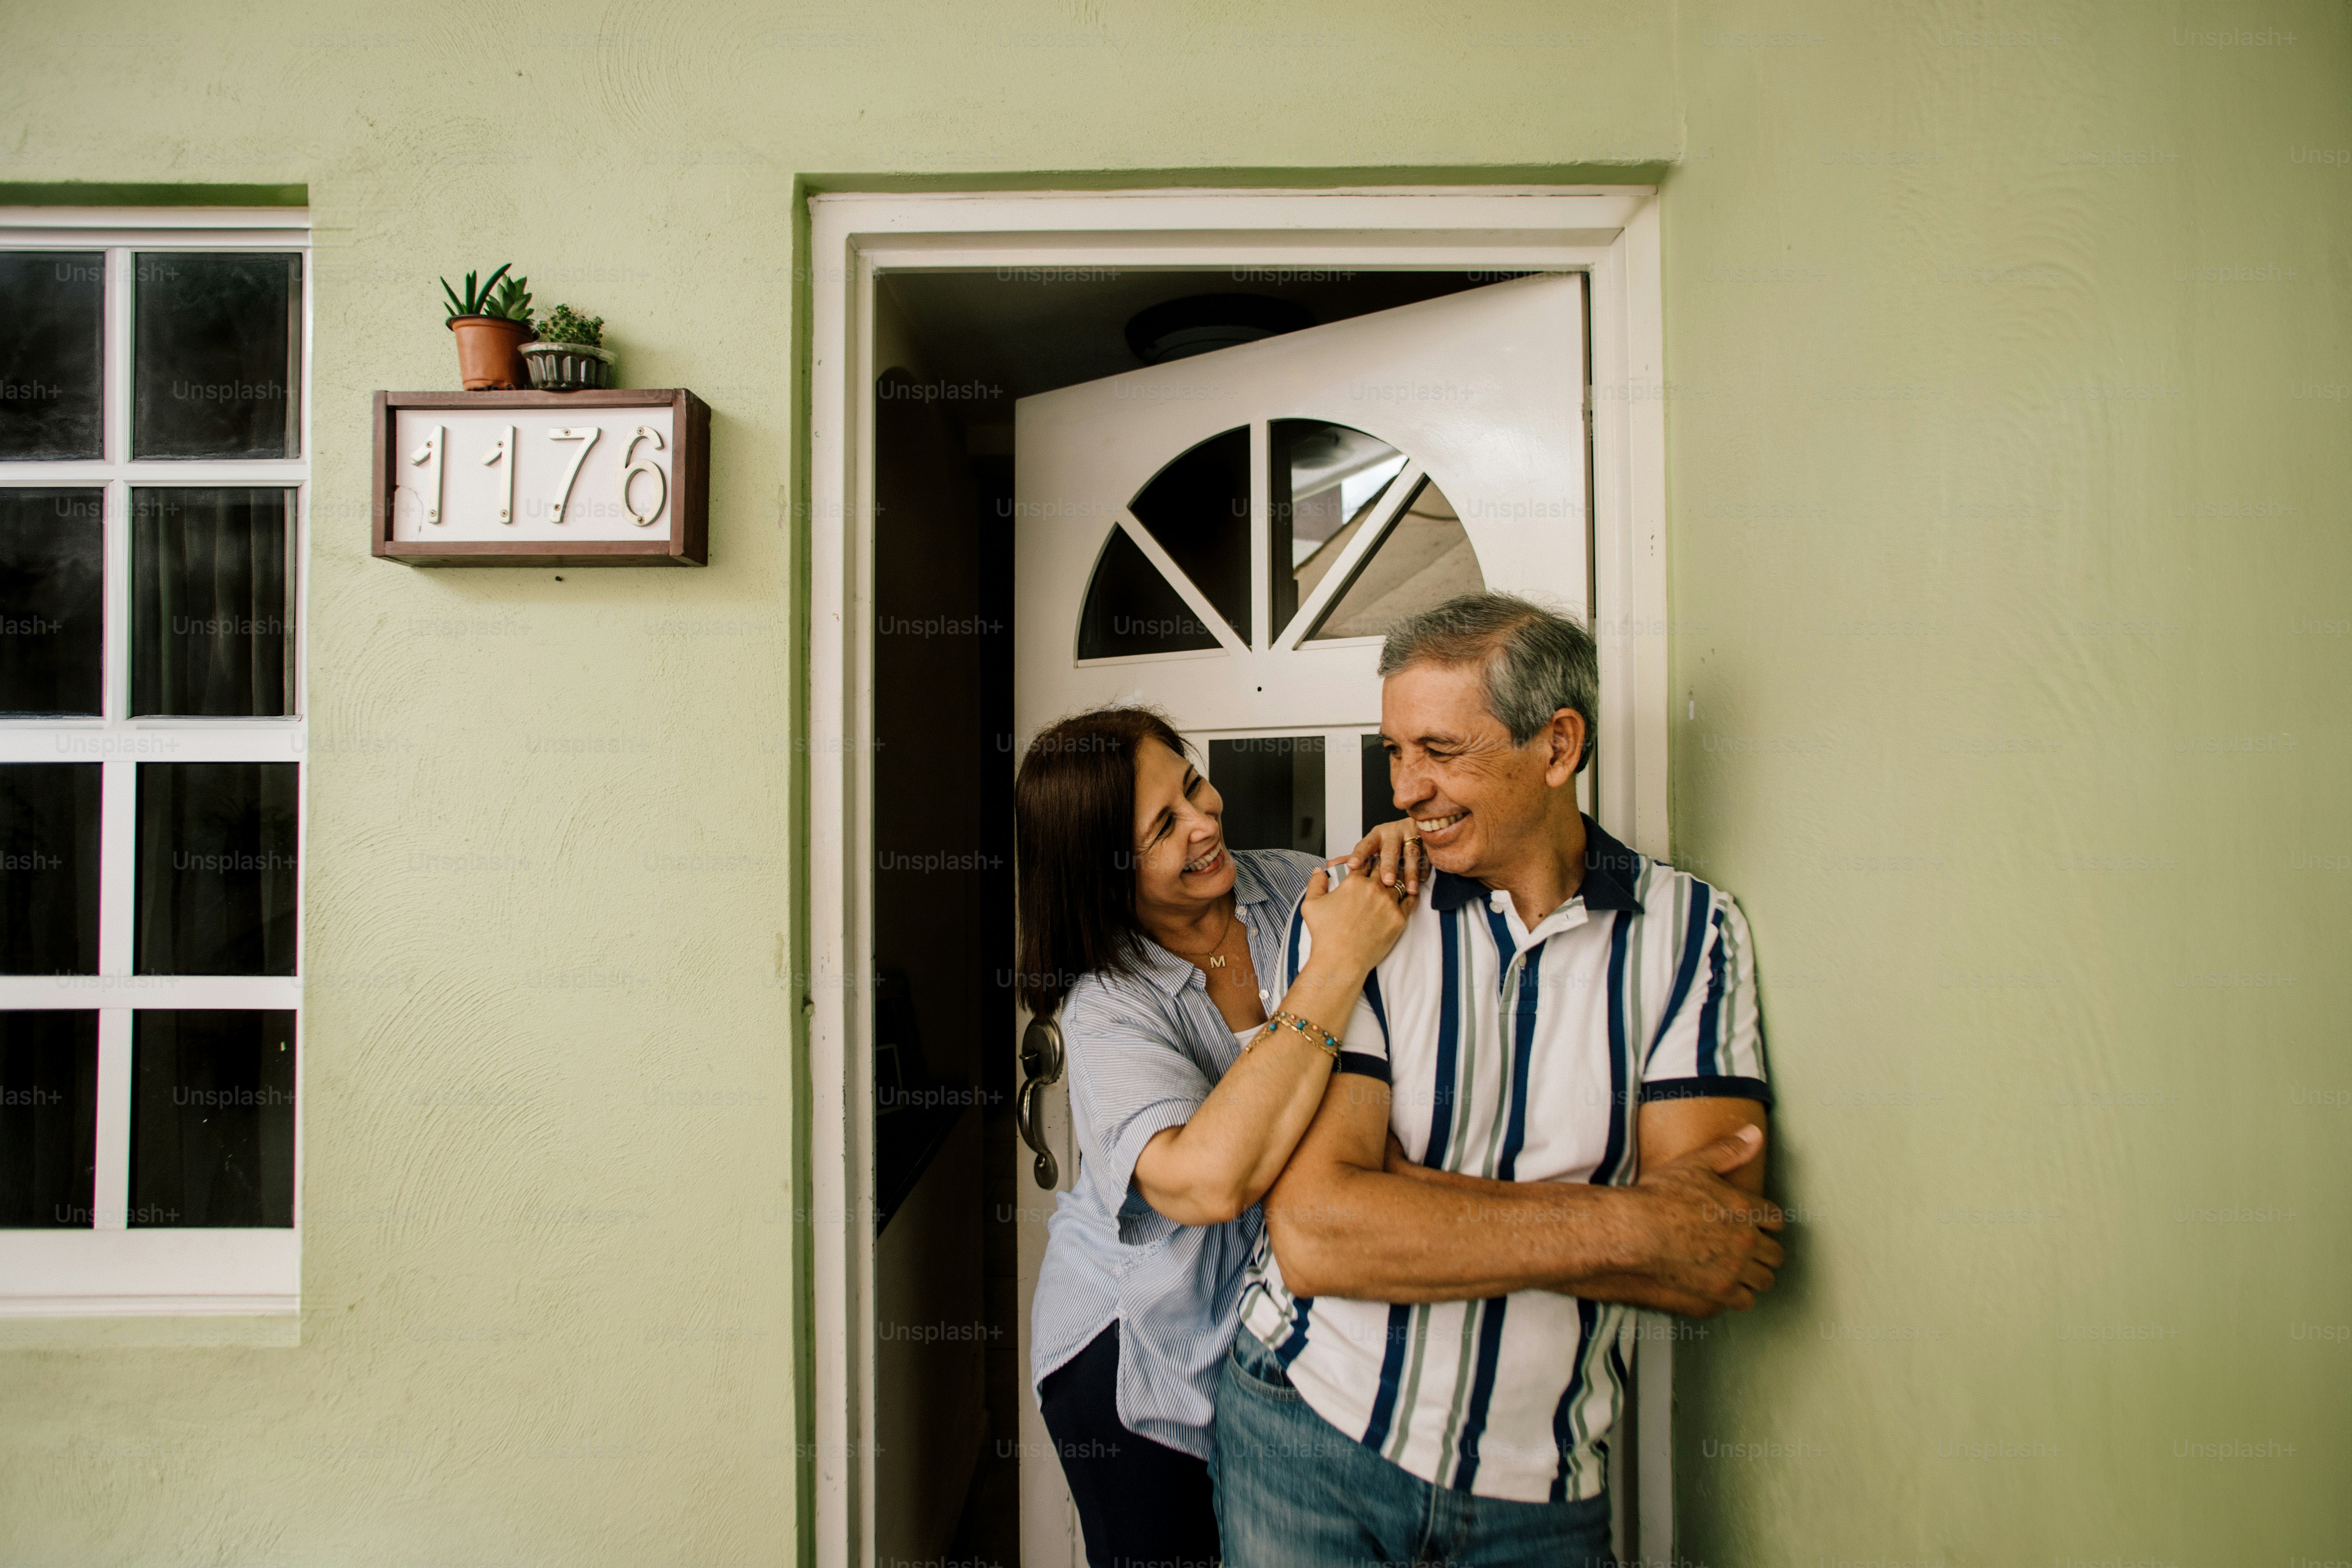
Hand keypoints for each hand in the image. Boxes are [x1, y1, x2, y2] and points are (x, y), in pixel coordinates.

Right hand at [1295, 860, 1412, 990]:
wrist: (1341, 961)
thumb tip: (1319, 871)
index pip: (1365, 862)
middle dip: (1384, 868)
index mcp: (1354, 882)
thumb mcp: (1311, 905)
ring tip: (1399, 880)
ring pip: (1400, 882)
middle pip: (1384, 869)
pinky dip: (1411, 894)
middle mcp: (1374, 888)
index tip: (1369, 865)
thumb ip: (1316, 883)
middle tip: (1386, 868)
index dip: (1367, 862)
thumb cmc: (1326, 936)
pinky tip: (1410, 894)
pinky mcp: (1400, 918)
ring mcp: (1389, 903)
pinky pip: (1411, 900)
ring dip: (1398, 880)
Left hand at [1337, 819, 1423, 897]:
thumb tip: (1330, 866)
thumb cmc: (1388, 843)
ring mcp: (1411, 837)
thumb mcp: (1371, 847)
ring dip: (1410, 872)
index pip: (1365, 844)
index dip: (1359, 854)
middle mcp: (1393, 834)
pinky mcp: (1427, 842)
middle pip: (1390, 849)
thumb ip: (1354, 858)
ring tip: (1409, 889)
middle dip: (1389, 866)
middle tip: (1387, 881)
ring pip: (1411, 854)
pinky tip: (1423, 880)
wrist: (1414, 828)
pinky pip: (1427, 855)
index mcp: (1377, 835)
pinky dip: (1425, 868)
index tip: (1352, 865)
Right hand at [1604, 1125, 1784, 1316]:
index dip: (1767, 1222)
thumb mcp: (1695, 1164)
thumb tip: (1754, 1133)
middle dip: (1765, 1252)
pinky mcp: (1718, 1291)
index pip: (1776, 1220)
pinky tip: (1726, 1287)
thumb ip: (1729, 1150)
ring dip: (1754, 1275)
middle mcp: (1746, 1240)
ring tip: (1741, 1271)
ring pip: (1763, 1280)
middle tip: (1750, 1250)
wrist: (1635, 1230)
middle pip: (1775, 1254)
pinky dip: (1738, 1296)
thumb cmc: (1659, 1195)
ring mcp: (1734, 1268)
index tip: (1758, 1225)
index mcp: (1745, 1208)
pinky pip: (1744, 1301)